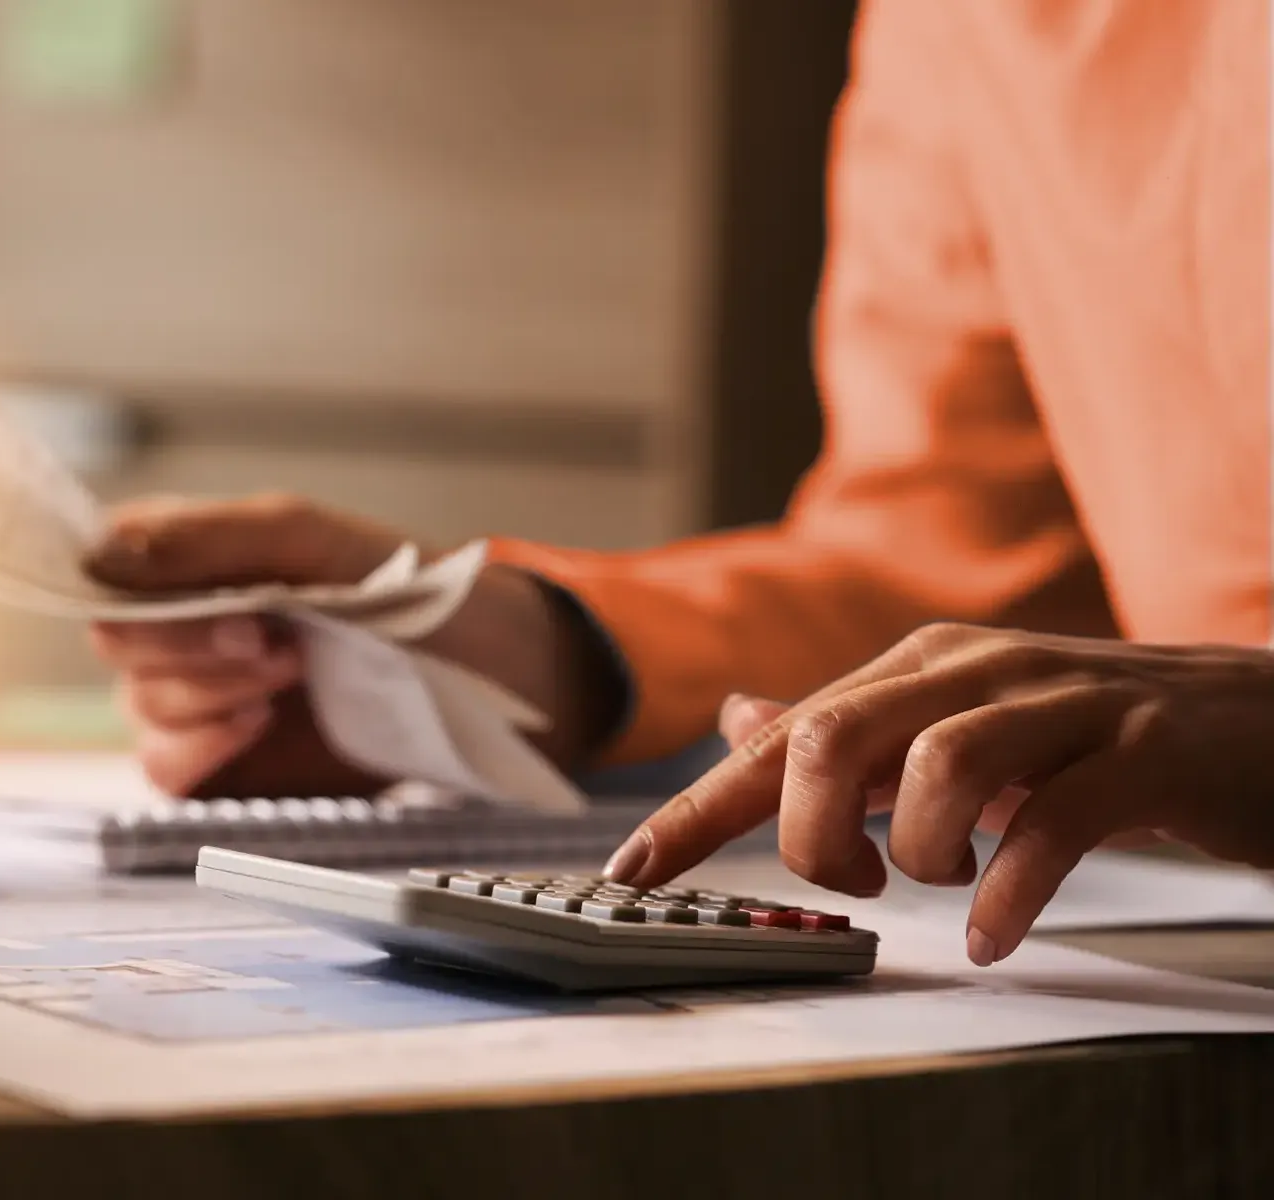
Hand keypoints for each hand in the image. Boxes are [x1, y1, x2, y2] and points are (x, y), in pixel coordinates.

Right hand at [82, 493, 622, 798]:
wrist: (492, 677)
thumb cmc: (408, 593)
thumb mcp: (310, 540)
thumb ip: (206, 538)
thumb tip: (101, 552)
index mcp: (191, 562)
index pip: (103, 571)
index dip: (133, 591)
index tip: (210, 598)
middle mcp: (184, 631)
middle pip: (116, 645)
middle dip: (189, 647)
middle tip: (274, 641)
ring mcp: (203, 702)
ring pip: (140, 711)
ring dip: (205, 697)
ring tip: (285, 679)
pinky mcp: (227, 769)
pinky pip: (168, 772)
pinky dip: (203, 749)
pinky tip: (259, 725)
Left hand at [603, 622, 1273, 964]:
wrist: (1266, 718)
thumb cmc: (1093, 734)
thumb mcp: (956, 723)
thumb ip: (851, 728)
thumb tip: (742, 719)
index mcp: (919, 666)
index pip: (782, 737)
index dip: (697, 809)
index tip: (631, 875)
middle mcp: (976, 668)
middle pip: (836, 734)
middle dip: (809, 831)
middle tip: (849, 882)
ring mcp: (1065, 703)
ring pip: (939, 766)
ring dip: (919, 853)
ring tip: (941, 889)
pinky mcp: (1144, 751)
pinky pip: (1055, 823)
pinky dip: (1010, 891)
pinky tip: (992, 933)